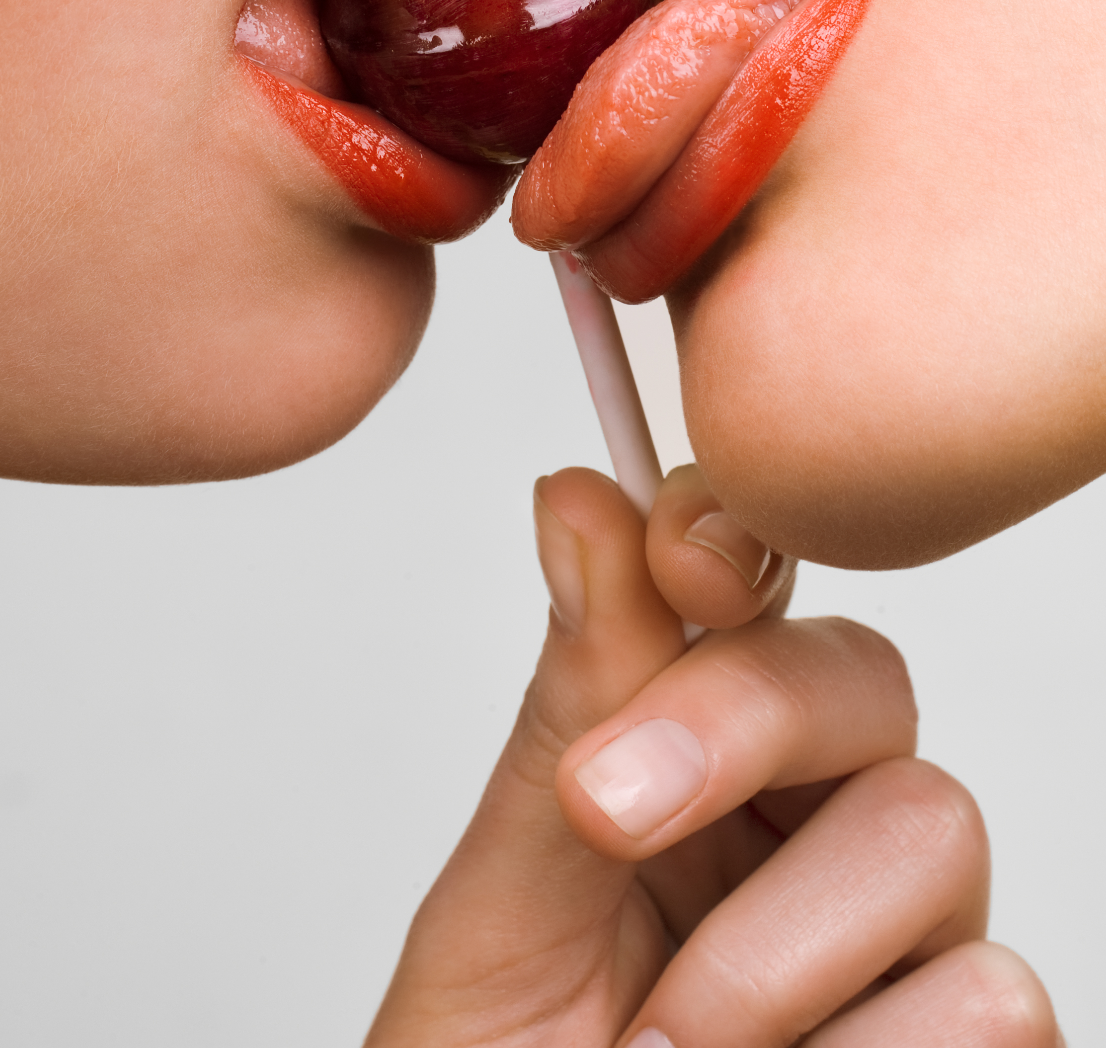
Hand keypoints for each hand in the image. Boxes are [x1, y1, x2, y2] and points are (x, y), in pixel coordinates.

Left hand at [369, 467, 1057, 1046]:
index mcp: (693, 755)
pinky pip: (988, 994)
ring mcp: (904, 939)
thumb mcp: (504, 899)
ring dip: (760, 958)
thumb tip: (579, 498)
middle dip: (737, 721)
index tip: (675, 555)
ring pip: (932, 826)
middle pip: (866, 677)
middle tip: (604, 813)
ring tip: (657, 1048)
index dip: (736, 537)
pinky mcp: (968, 1045)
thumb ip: (570, 708)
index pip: (758, 588)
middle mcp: (814, 824)